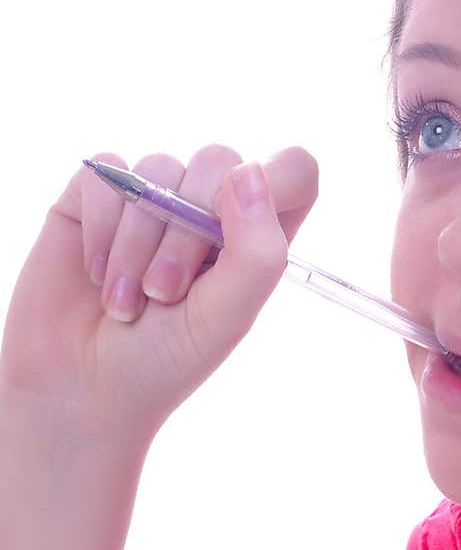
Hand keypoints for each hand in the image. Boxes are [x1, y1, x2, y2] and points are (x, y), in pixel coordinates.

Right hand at [0, 144, 318, 443]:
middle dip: (187, 233)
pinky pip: (108, 173)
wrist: (77, 389)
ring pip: (158, 168)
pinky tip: (95, 275)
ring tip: (124, 302)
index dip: (273, 185)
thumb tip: (248, 172)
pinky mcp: (98, 194)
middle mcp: (206, 206)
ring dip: (136, 244)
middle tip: (164, 293)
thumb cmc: (163, 361)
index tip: (233, 238)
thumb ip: (257, 252)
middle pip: (218, 161)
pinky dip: (101, 228)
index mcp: (254, 234)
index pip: (293, 169)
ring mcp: (151, 195)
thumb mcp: (227, 317)